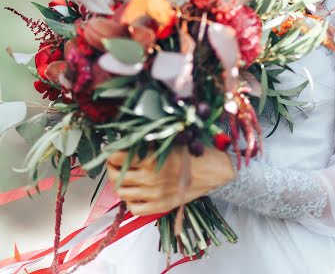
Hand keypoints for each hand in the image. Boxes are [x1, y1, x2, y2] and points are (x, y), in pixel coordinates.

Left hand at [106, 145, 235, 215]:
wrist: (212, 171)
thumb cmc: (190, 152)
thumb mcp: (167, 141)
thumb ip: (146, 143)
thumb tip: (124, 141)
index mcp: (151, 159)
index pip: (118, 157)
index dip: (109, 153)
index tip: (108, 150)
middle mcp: (150, 178)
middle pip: (116, 176)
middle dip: (111, 168)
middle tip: (113, 163)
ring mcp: (154, 195)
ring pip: (122, 193)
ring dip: (118, 184)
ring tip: (122, 177)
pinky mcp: (160, 206)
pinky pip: (134, 209)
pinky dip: (129, 201)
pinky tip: (133, 192)